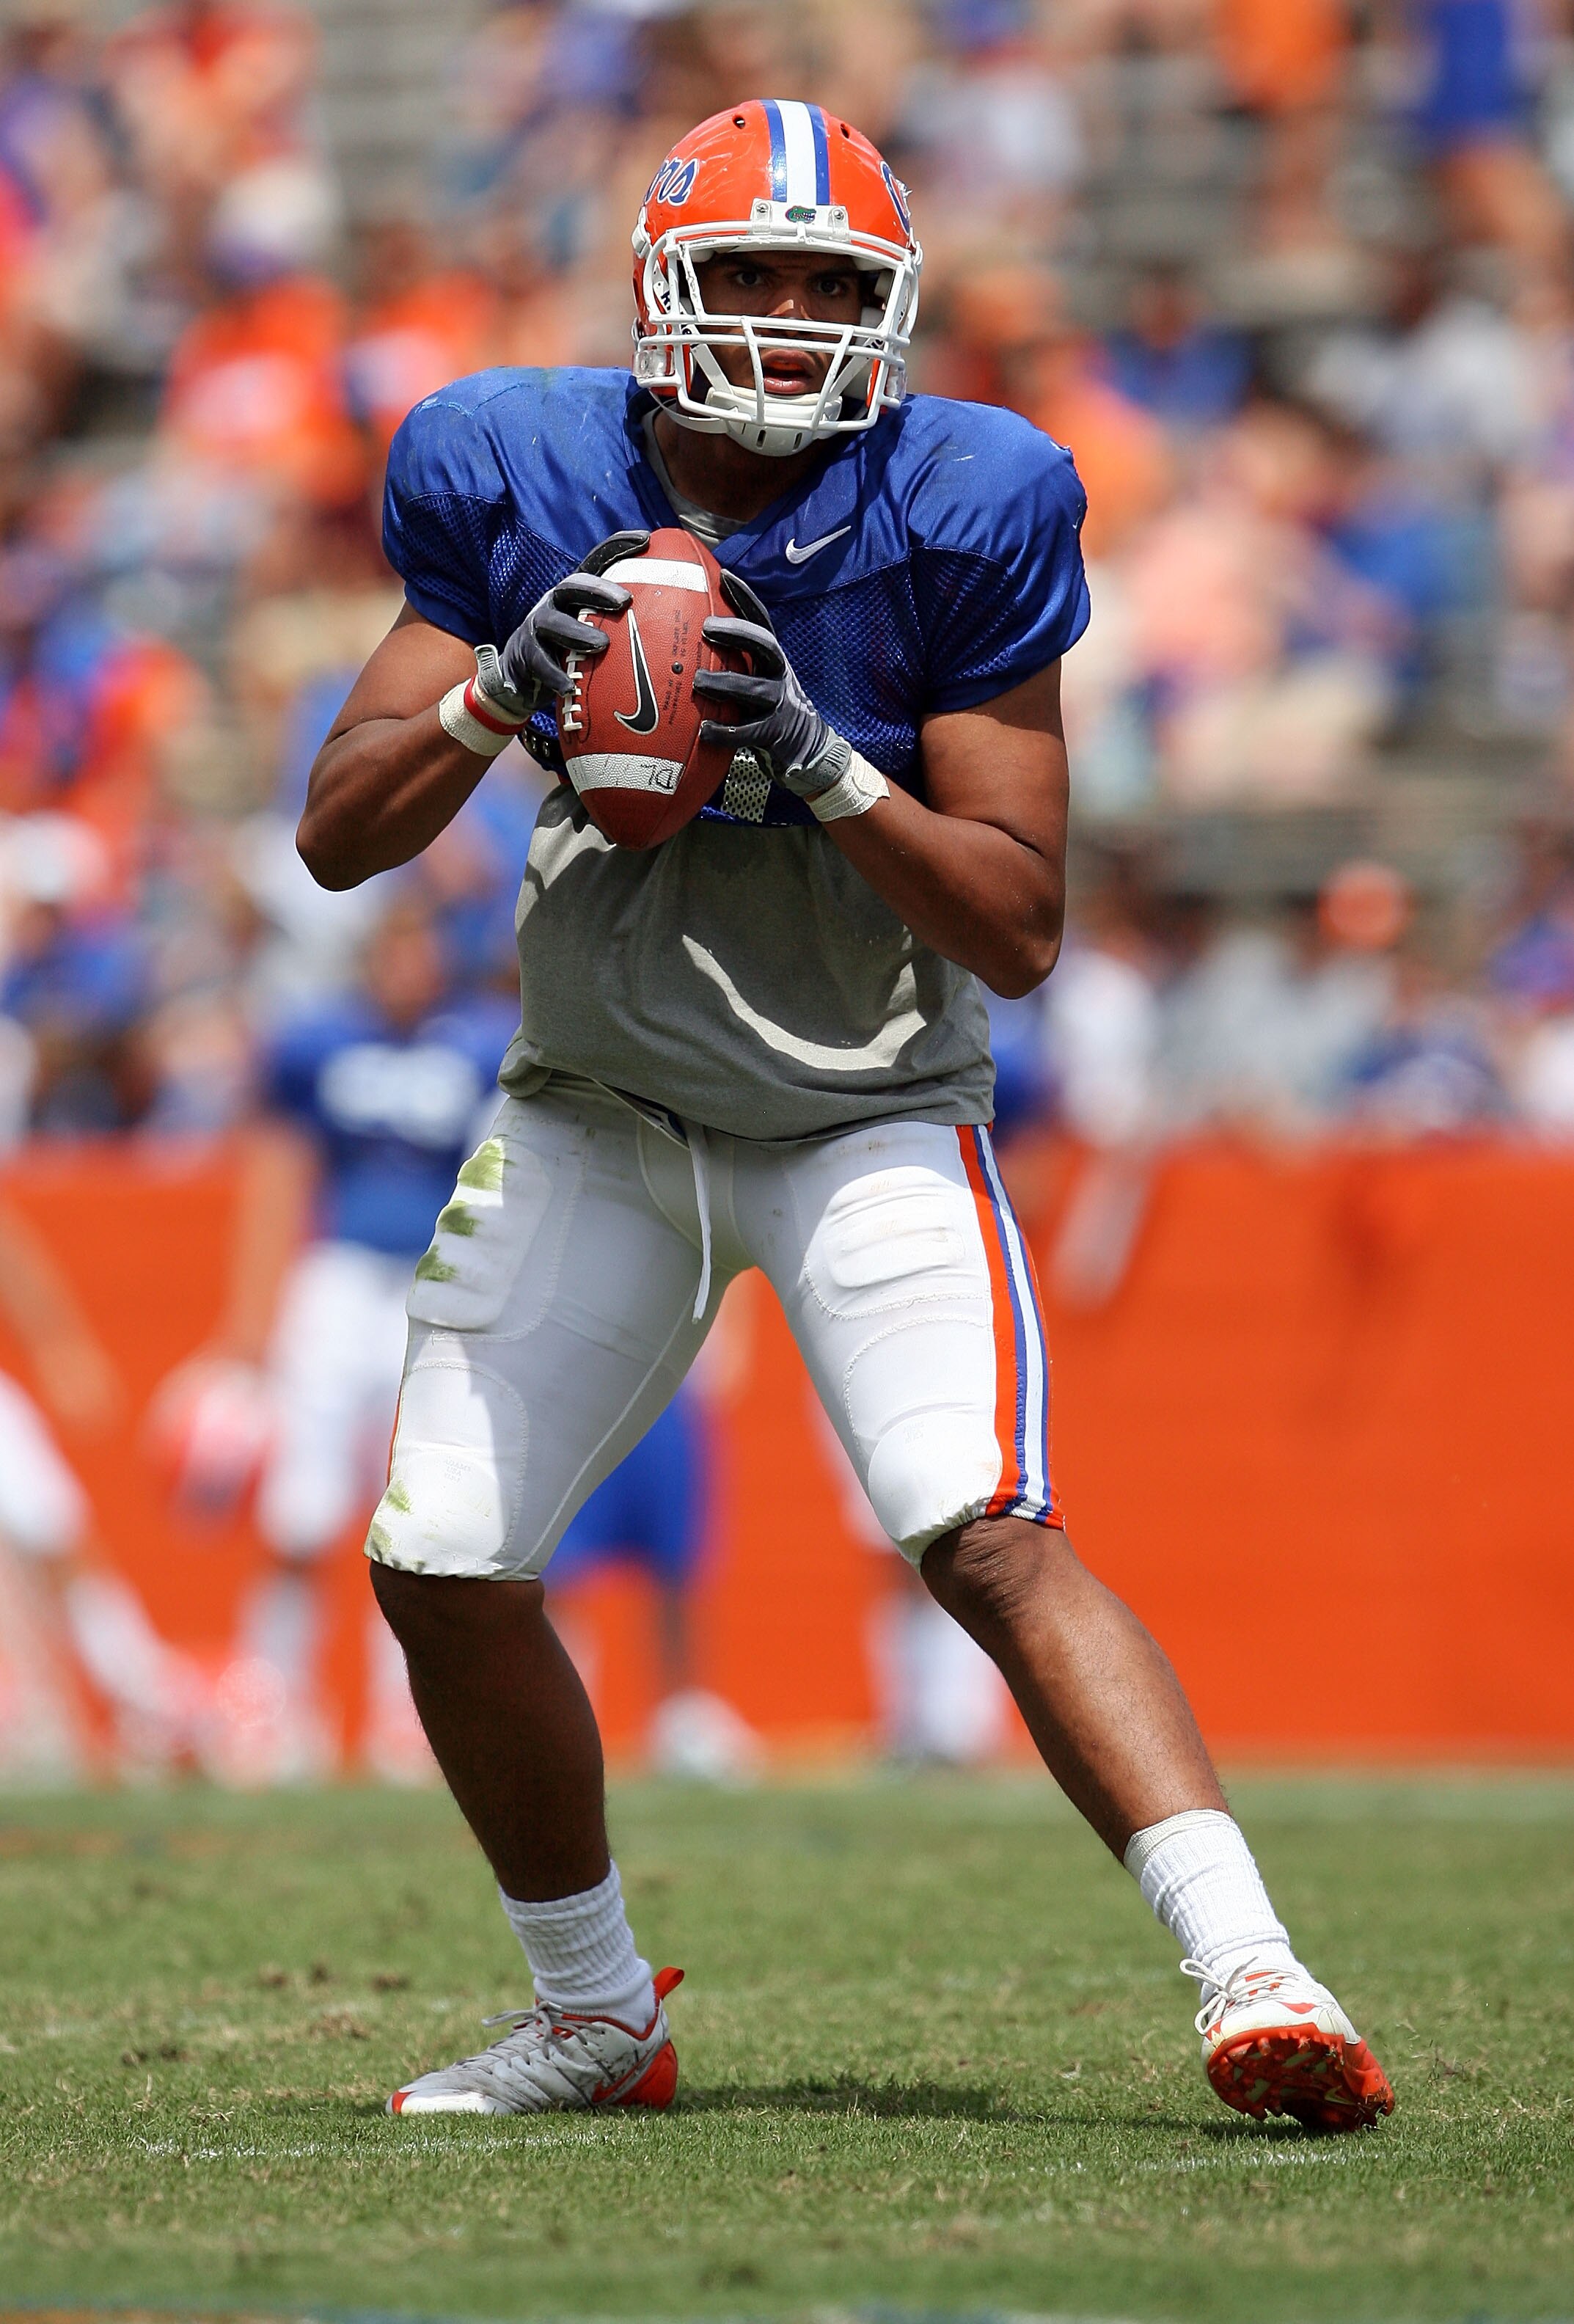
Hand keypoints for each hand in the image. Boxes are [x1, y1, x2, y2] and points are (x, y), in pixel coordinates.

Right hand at [488, 531, 651, 714]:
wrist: (523, 675)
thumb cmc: (571, 650)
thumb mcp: (595, 630)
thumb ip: (626, 625)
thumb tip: (679, 628)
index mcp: (577, 592)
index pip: (597, 561)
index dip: (618, 546)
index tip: (646, 538)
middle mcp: (556, 602)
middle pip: (573, 585)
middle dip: (598, 589)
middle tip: (625, 601)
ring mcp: (538, 626)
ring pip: (554, 622)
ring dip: (578, 632)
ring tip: (602, 645)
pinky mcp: (526, 654)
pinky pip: (540, 663)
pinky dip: (555, 674)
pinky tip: (570, 686)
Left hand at [695, 573, 850, 798]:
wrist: (808, 749)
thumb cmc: (768, 709)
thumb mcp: (757, 678)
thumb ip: (734, 662)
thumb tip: (687, 641)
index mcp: (773, 659)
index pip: (761, 621)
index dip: (745, 598)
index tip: (724, 575)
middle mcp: (780, 676)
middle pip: (765, 646)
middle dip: (739, 633)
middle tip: (707, 627)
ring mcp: (780, 704)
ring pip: (755, 688)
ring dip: (726, 683)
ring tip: (698, 680)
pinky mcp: (776, 735)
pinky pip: (749, 732)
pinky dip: (726, 731)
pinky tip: (704, 729)